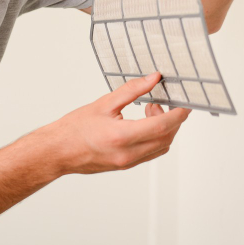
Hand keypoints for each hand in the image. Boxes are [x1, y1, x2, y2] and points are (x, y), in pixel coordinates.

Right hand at [49, 72, 189, 174]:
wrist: (58, 151)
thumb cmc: (75, 128)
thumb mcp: (105, 103)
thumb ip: (133, 90)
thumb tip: (154, 78)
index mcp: (122, 137)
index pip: (162, 126)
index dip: (178, 114)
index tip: (185, 103)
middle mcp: (127, 154)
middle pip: (166, 138)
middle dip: (173, 120)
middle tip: (161, 103)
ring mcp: (127, 162)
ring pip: (161, 147)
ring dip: (165, 129)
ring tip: (150, 112)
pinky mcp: (126, 165)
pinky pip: (151, 153)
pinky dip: (156, 138)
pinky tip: (144, 125)